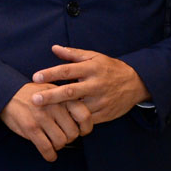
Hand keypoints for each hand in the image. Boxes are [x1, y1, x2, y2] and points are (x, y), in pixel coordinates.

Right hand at [0, 82, 92, 161]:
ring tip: (54, 143)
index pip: (84, 115)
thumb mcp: (54, 91)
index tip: (82, 132)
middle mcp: (55, 106)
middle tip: (63, 136)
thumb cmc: (35, 95)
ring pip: (60, 142)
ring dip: (58, 146)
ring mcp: (42, 117)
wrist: (8, 93)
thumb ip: (68, 102)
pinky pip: (46, 148)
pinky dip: (50, 155)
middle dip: (69, 139)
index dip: (86, 127)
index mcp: (63, 96)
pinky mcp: (31, 128)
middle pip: (73, 133)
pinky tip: (49, 154)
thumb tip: (84, 121)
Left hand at [31, 45, 150, 123]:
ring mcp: (100, 100)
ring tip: (42, 114)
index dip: (51, 73)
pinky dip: (72, 121)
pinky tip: (59, 122)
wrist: (135, 83)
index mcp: (92, 68)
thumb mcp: (94, 57)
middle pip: (70, 91)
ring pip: (77, 108)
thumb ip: (73, 54)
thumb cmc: (109, 68)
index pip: (68, 70)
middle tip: (34, 100)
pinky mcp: (104, 114)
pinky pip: (85, 120)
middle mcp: (96, 84)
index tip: (35, 77)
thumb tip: (54, 48)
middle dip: (51, 96)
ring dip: (60, 112)